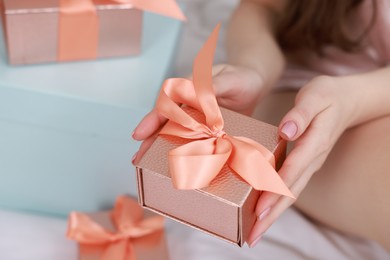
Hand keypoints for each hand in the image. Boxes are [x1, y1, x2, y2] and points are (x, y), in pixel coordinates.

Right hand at [132, 64, 265, 162]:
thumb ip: (213, 89)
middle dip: (150, 141)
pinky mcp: (207, 132)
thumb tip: (201, 109)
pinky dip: (185, 155)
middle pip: (165, 123)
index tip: (140, 134)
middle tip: (138, 159)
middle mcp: (188, 106)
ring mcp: (197, 120)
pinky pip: (194, 143)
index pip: (166, 104)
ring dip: (162, 150)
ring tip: (148, 167)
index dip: (152, 119)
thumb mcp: (228, 79)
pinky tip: (179, 167)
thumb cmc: (240, 77)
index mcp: (188, 90)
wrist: (254, 84)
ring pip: (175, 135)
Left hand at [247, 75, 358, 246]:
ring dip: (273, 214)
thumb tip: (287, 130)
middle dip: (271, 216)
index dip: (274, 193)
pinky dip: (277, 201)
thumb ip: (301, 114)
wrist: (347, 101)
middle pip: (290, 192)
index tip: (258, 211)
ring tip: (255, 232)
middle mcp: (312, 159)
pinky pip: (290, 186)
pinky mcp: (305, 163)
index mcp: (313, 144)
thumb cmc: (327, 95)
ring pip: (290, 194)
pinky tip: (264, 209)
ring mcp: (310, 164)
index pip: (291, 173)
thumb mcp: (315, 96)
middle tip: (252, 237)